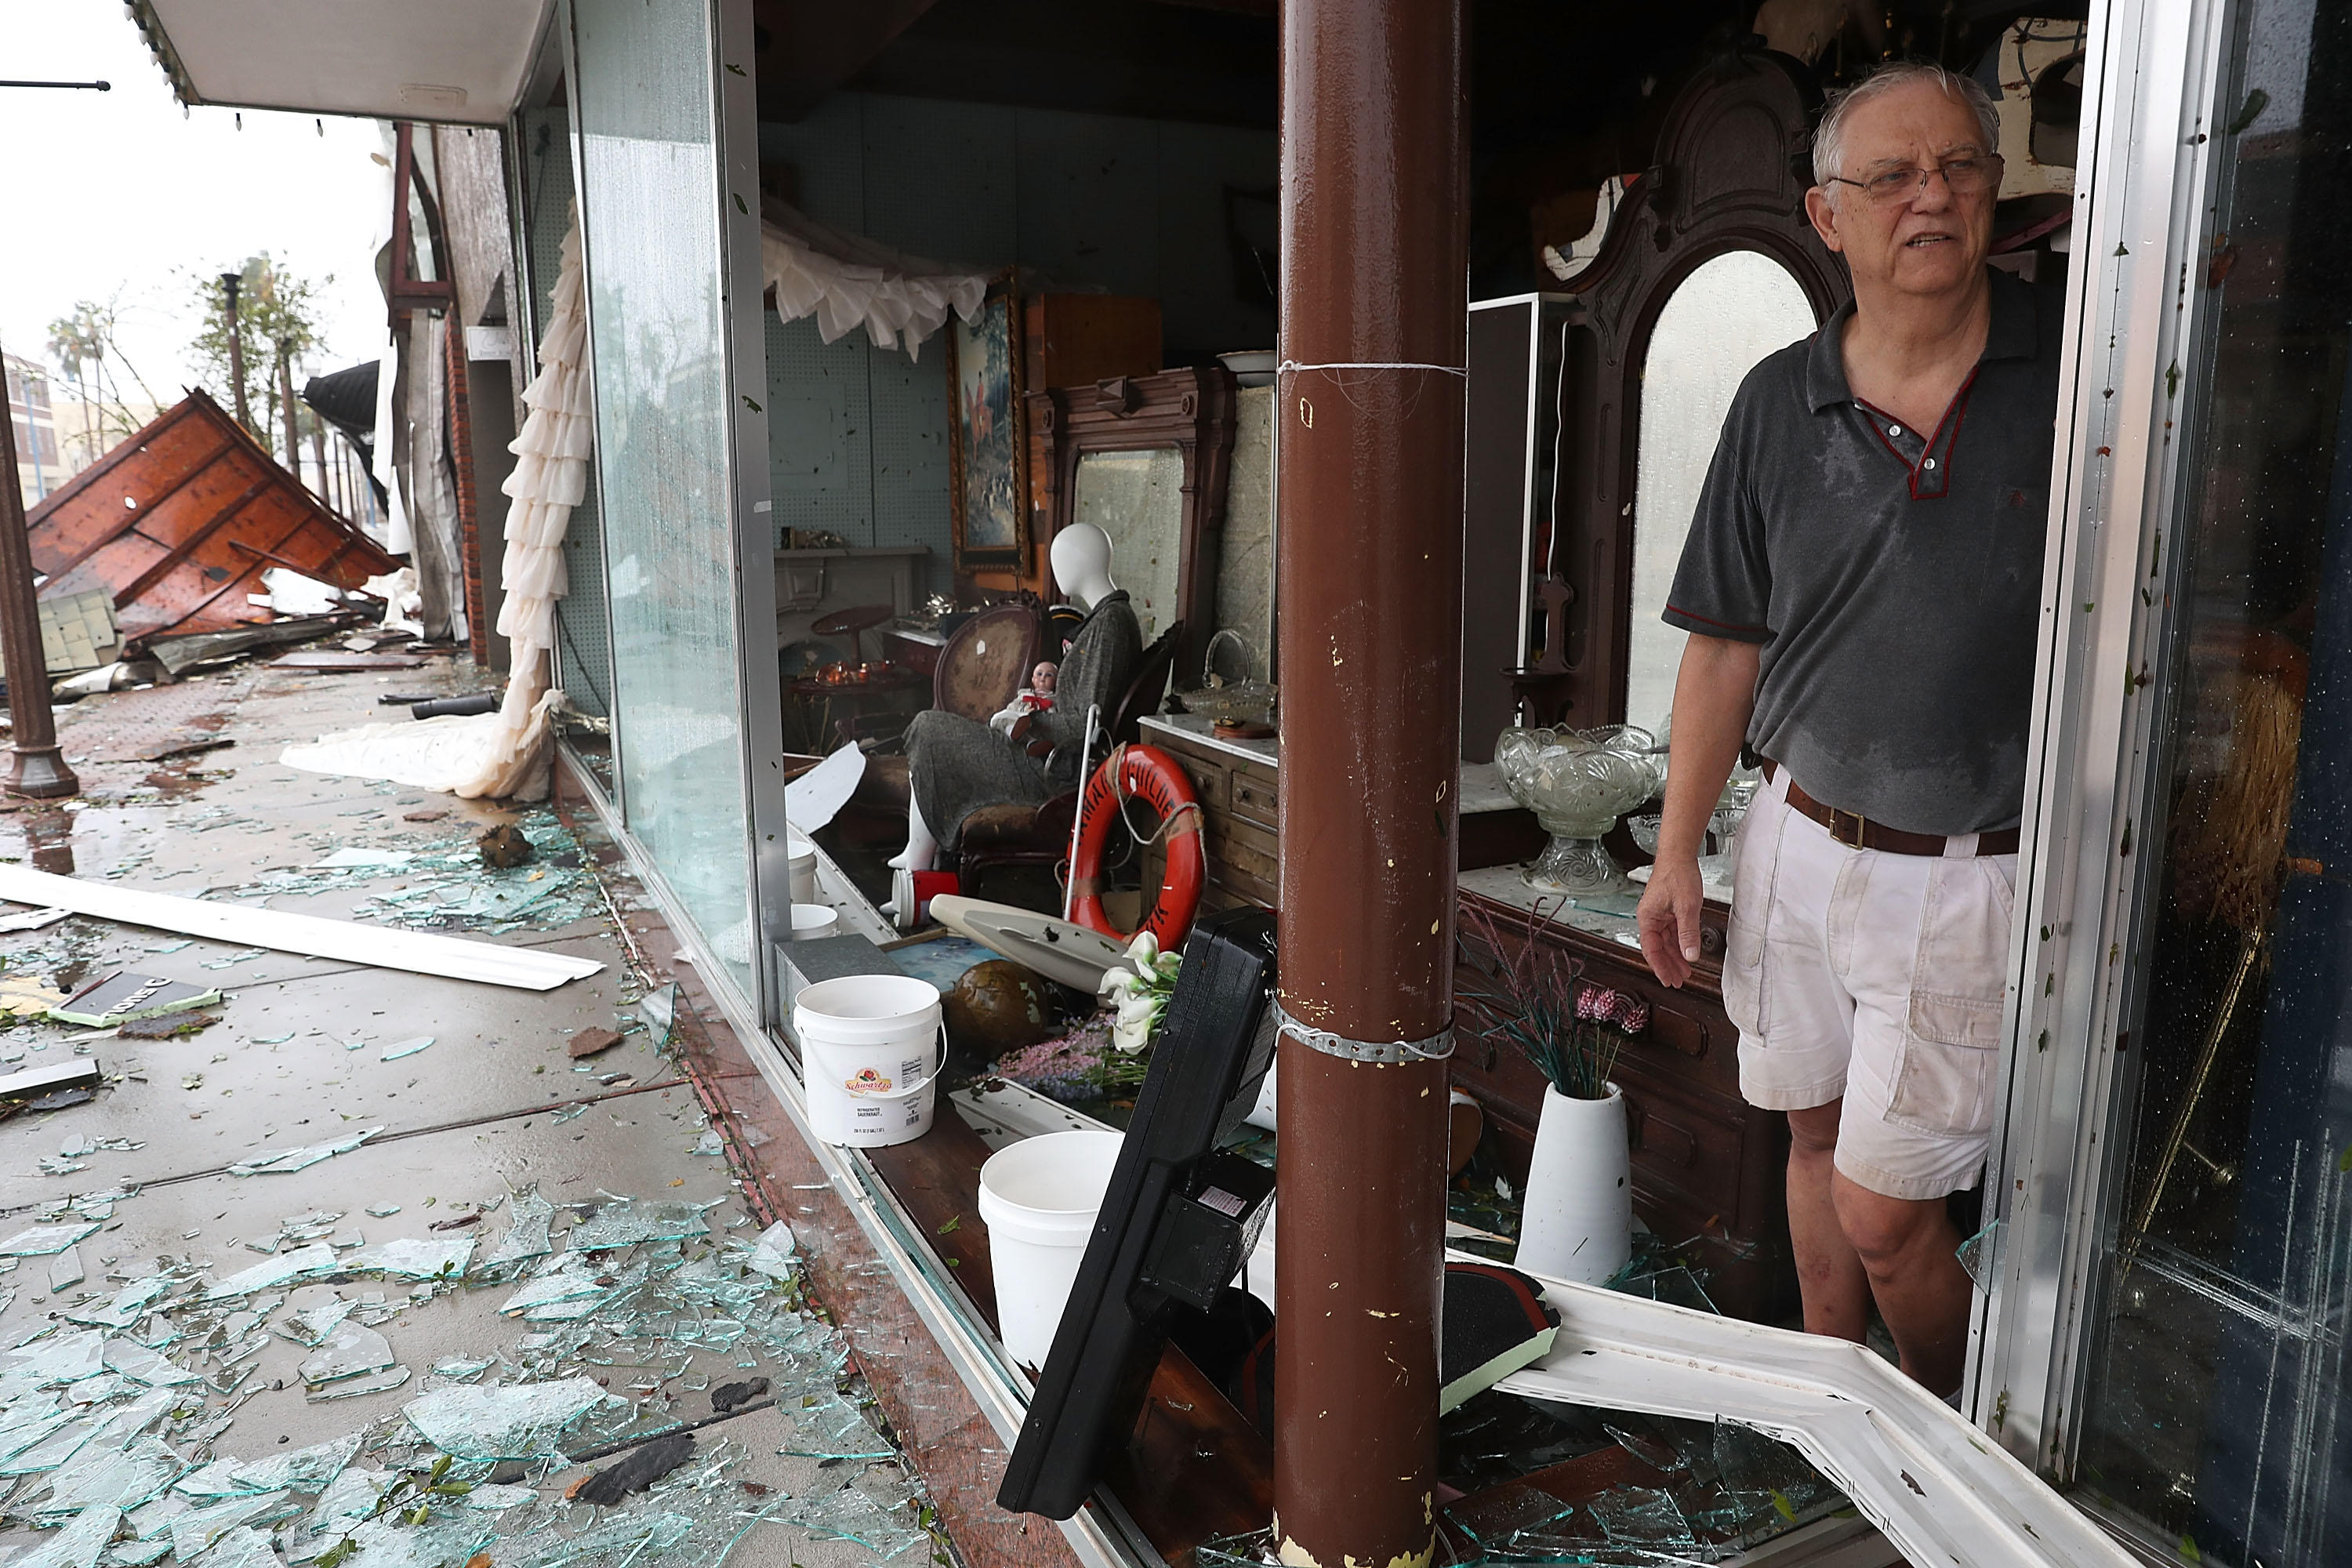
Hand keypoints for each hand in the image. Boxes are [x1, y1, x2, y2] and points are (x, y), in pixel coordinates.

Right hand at [1637, 854, 1705, 988]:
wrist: (1679, 855)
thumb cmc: (1677, 875)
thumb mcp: (1687, 907)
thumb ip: (1688, 933)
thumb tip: (1690, 955)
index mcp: (1648, 918)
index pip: (1651, 950)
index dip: (1660, 967)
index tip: (1668, 980)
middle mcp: (1650, 917)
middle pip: (1658, 948)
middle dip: (1668, 965)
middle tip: (1678, 981)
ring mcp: (1659, 914)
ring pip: (1665, 941)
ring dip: (1675, 956)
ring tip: (1685, 971)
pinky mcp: (1668, 910)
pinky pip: (1672, 932)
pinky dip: (1679, 943)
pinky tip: (1686, 952)